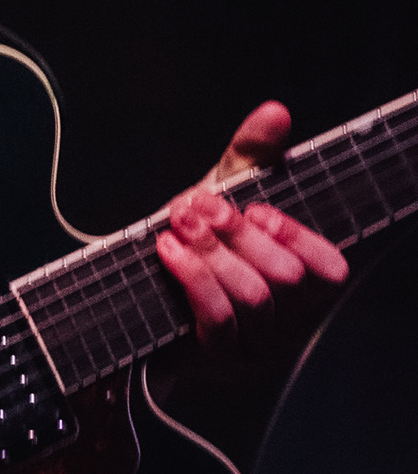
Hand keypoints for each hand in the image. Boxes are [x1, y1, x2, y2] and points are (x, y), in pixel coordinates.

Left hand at [156, 100, 346, 351]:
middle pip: (287, 280)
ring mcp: (257, 348)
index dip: (298, 237)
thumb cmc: (198, 238)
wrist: (140, 285)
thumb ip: (253, 153)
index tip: (257, 209)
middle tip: (200, 207)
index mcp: (302, 282)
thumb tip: (275, 111)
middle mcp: (290, 321)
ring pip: (254, 300)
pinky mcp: (220, 362)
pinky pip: (218, 322)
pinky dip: (192, 277)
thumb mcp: (226, 190)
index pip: (331, 270)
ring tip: (180, 222)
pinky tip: (167, 249)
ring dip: (212, 252)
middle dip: (240, 236)